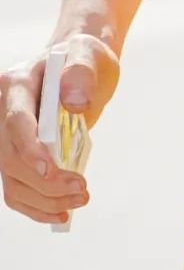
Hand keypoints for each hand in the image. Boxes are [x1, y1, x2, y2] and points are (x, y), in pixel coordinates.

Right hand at [0, 34, 118, 226]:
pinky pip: (16, 190)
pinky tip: (61, 213)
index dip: (29, 149)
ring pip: (12, 181)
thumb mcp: (90, 56)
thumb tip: (74, 102)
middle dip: (45, 182)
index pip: (16, 121)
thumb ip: (81, 72)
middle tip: (82, 190)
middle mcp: (2, 111)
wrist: (80, 69)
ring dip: (45, 199)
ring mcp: (6, 137)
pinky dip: (37, 207)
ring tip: (79, 199)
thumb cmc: (84, 60)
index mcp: (16, 84)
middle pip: (11, 158)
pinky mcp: (16, 157)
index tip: (51, 171)